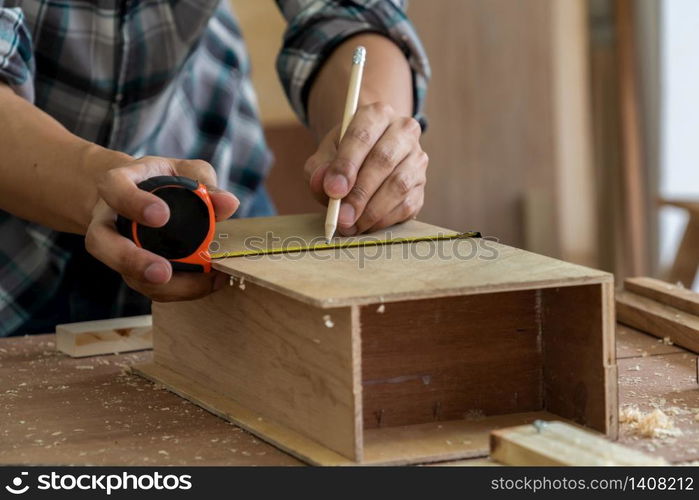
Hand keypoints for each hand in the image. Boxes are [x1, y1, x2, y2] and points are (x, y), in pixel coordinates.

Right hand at [85, 156, 238, 301]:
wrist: (134, 193)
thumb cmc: (160, 180)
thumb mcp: (183, 170)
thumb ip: (204, 182)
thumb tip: (228, 204)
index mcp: (118, 184)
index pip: (113, 188)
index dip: (133, 203)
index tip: (161, 216)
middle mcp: (108, 220)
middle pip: (101, 243)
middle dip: (131, 261)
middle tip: (162, 272)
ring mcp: (115, 249)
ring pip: (123, 272)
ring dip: (159, 286)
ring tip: (197, 285)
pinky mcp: (131, 270)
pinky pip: (147, 286)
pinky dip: (177, 289)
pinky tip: (205, 284)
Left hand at [305, 102, 427, 235]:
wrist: (367, 160)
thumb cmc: (344, 157)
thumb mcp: (324, 156)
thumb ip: (318, 169)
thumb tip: (324, 185)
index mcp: (376, 115)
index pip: (362, 136)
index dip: (346, 165)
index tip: (333, 191)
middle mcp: (403, 131)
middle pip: (383, 161)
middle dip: (359, 193)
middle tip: (341, 217)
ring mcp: (417, 158)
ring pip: (398, 185)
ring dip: (371, 211)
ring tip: (350, 225)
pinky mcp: (420, 185)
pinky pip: (406, 205)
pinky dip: (383, 220)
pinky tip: (365, 226)